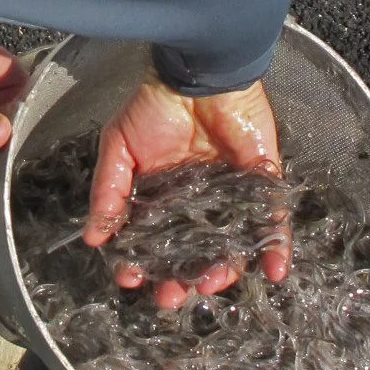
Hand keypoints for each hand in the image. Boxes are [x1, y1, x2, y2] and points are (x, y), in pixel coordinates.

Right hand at [85, 75, 288, 308]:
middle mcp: (197, 201)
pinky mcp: (262, 182)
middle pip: (193, 252)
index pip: (153, 240)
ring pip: (230, 245)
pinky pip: (272, 221)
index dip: (143, 263)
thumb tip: (94, 238)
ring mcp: (231, 194)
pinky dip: (275, 247)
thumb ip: (108, 192)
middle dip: (182, 279)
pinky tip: (273, 272)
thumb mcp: (118, 148)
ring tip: (210, 284)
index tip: (132, 279)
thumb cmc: (153, 106)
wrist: (197, 73)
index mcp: (161, 194)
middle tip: (172, 296)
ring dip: (223, 271)